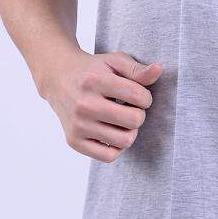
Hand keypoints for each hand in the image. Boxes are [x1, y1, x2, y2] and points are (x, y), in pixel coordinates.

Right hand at [43, 48, 162, 161]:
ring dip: (130, 131)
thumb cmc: (93, 70)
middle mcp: (84, 105)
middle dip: (139, 114)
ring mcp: (78, 125)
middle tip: (130, 107)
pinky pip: (108, 156)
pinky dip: (117, 147)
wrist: (58, 79)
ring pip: (124, 141)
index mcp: (95, 81)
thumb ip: (137, 69)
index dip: (146, 97)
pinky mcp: (74, 141)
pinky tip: (113, 132)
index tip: (138, 94)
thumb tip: (158, 70)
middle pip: (134, 120)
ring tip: (122, 119)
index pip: (138, 96)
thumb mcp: (115, 62)